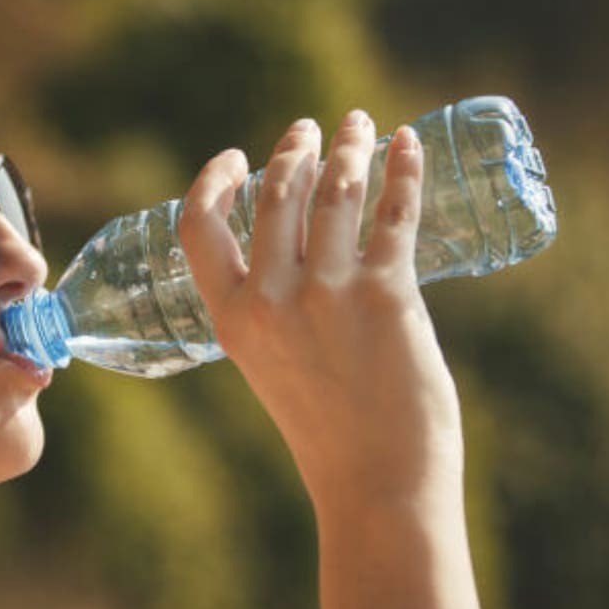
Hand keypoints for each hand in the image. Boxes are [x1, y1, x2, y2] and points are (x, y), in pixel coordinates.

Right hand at [178, 112, 462, 506]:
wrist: (377, 483)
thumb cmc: (329, 429)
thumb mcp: (271, 364)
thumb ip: (272, 307)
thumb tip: (303, 244)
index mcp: (232, 319)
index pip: (199, 227)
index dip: (214, 180)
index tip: (237, 156)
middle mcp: (271, 300)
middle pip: (276, 194)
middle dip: (295, 148)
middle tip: (314, 129)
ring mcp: (327, 296)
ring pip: (334, 192)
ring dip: (349, 147)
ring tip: (360, 125)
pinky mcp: (387, 297)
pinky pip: (394, 214)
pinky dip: (403, 170)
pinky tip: (408, 145)